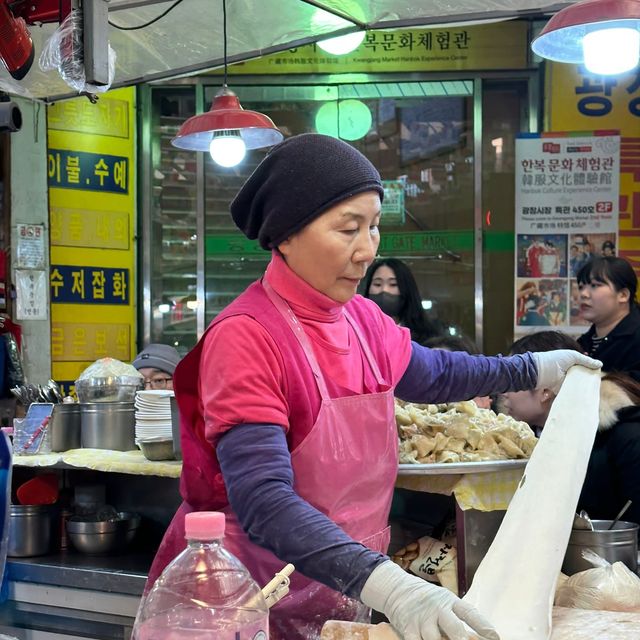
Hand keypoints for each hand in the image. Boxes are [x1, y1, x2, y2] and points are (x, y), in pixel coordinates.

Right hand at [360, 561, 498, 639]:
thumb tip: (479, 637)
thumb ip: (458, 618)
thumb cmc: (429, 601)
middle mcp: (437, 609)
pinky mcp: (408, 627)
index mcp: (450, 602)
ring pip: (434, 639)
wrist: (398, 589)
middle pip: (453, 627)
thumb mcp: (444, 603)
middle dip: (461, 639)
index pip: (469, 613)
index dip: (483, 625)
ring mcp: (422, 619)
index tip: (495, 637)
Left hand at [532, 350, 600, 393]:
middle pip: (582, 377)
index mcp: (570, 362)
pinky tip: (584, 396)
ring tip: (593, 392)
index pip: (584, 367)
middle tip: (598, 385)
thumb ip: (586, 360)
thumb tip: (600, 364)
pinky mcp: (561, 389)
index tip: (599, 375)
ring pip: (577, 386)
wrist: (539, 371)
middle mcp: (568, 372)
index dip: (591, 371)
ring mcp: (564, 381)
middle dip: (588, 381)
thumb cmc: (554, 359)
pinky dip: (575, 394)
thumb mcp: (573, 356)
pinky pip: (570, 392)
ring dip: (583, 388)